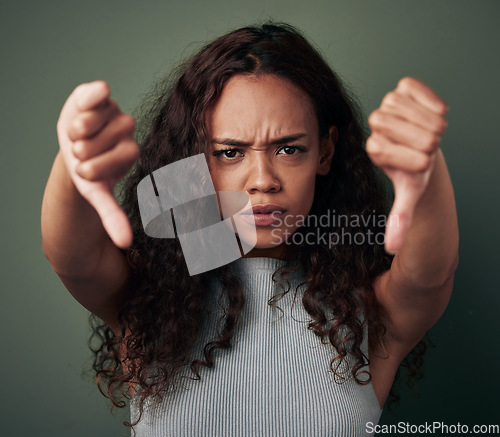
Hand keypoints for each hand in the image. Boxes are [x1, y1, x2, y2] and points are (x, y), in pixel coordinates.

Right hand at [57, 81, 138, 247]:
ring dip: (78, 133)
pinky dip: (91, 97)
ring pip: (93, 122)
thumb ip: (112, 215)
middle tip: (80, 152)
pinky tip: (87, 102)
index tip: (86, 172)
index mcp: (129, 153)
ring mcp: (113, 110)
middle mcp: (126, 130)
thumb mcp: (97, 194)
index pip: (117, 159)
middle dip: (83, 152)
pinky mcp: (97, 94)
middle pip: (101, 142)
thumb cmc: (88, 172)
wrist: (74, 147)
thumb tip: (126, 243)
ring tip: (76, 136)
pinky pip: (98, 92)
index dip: (94, 169)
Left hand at [366, 77, 447, 253]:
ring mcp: (387, 104)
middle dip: (421, 140)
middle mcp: (375, 125)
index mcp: (372, 149)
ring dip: (428, 123)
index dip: (408, 159)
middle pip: (394, 128)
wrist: (428, 147)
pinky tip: (437, 112)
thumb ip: (399, 219)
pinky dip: (429, 100)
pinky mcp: (402, 87)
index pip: (379, 149)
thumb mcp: (409, 194)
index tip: (422, 164)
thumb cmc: (416, 170)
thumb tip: (391, 248)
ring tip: (433, 132)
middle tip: (430, 147)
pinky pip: (411, 88)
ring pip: (405, 109)